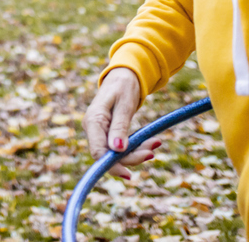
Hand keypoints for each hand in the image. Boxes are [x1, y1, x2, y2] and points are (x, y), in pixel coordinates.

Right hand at [83, 67, 158, 181]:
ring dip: (136, 152)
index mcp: (92, 121)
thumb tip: (117, 150)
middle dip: (131, 157)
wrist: (124, 75)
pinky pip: (121, 146)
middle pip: (108, 155)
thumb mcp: (124, 104)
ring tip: (155, 143)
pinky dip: (136, 146)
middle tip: (152, 152)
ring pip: (116, 153)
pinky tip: (150, 143)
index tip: (129, 174)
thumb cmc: (123, 85)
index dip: (112, 165)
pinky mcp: (109, 133)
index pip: (98, 152)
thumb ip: (119, 127)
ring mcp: (100, 132)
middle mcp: (93, 129)